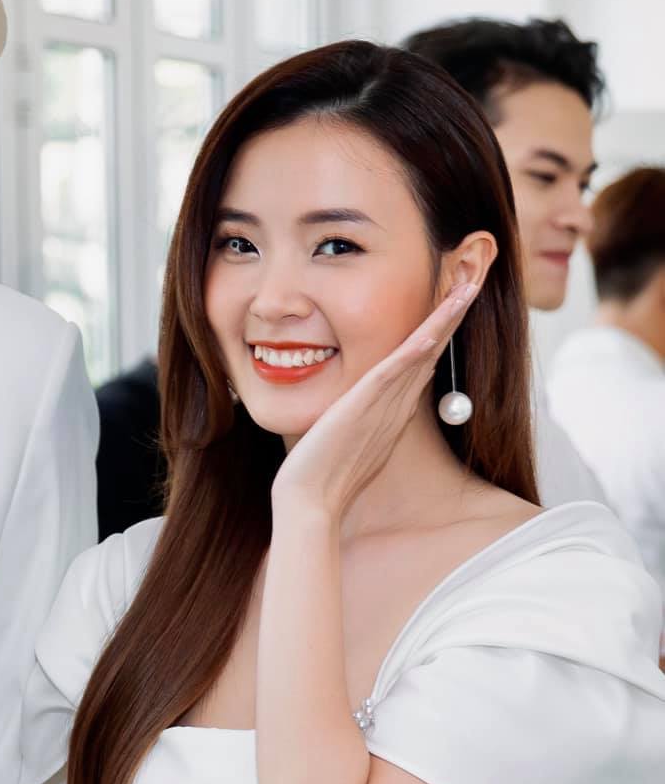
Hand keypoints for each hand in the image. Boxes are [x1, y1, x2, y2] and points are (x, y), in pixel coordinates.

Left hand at [271, 280, 476, 519]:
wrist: (310, 502)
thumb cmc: (321, 477)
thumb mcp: (346, 439)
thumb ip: (359, 421)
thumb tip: (359, 408)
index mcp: (392, 411)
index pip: (420, 363)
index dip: (438, 332)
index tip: (452, 304)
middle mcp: (397, 406)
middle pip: (432, 351)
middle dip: (452, 315)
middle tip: (474, 281)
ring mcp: (384, 405)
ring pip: (422, 353)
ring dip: (445, 319)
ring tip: (468, 287)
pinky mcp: (366, 404)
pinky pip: (397, 370)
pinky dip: (417, 347)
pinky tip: (433, 325)